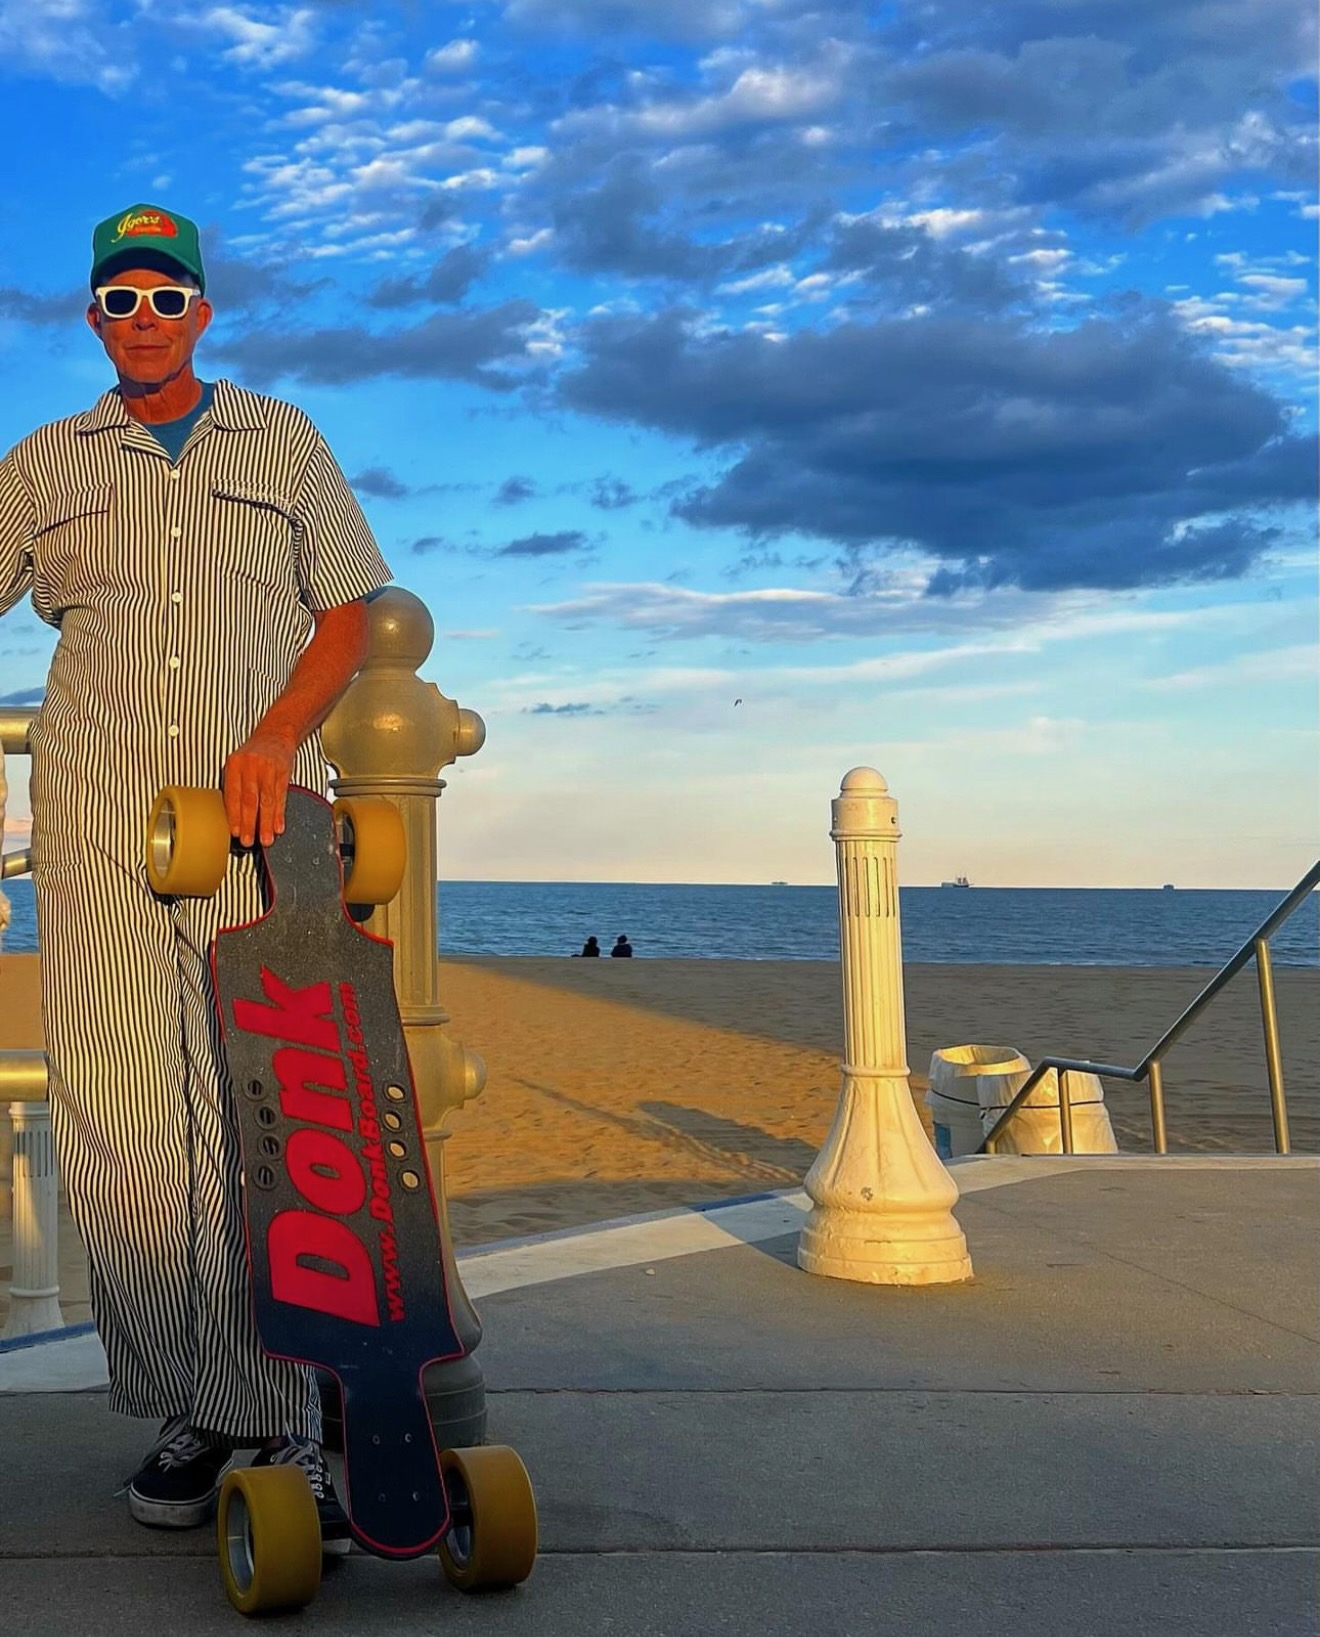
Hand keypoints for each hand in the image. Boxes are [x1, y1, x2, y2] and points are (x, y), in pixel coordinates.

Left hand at [223, 726, 298, 847]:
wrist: (276, 734)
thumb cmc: (255, 753)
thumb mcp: (239, 765)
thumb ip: (236, 787)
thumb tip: (235, 817)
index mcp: (234, 765)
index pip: (233, 794)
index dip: (234, 815)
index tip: (235, 831)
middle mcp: (251, 766)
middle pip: (249, 799)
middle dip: (249, 823)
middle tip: (248, 840)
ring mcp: (269, 769)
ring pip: (266, 801)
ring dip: (266, 823)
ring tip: (266, 839)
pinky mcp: (284, 773)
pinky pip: (281, 797)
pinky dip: (279, 814)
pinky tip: (278, 826)